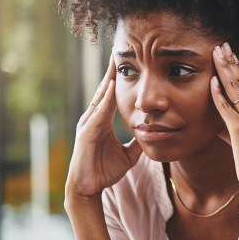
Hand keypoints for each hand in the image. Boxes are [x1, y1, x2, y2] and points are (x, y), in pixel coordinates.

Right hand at [66, 59, 143, 199]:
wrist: (88, 189)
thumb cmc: (104, 171)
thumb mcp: (129, 155)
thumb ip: (138, 143)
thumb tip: (153, 136)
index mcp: (102, 121)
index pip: (111, 95)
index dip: (118, 79)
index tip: (127, 62)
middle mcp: (93, 118)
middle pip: (104, 90)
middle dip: (111, 72)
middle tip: (118, 50)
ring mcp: (88, 125)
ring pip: (100, 97)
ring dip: (109, 79)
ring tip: (116, 61)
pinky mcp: (86, 134)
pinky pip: (98, 113)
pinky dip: (105, 99)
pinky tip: (112, 87)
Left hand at [210, 43, 238, 196]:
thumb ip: (233, 129)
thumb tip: (220, 124)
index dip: (238, 68)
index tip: (230, 55)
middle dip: (231, 61)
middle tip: (221, 45)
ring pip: (236, 89)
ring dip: (224, 69)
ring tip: (215, 54)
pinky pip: (227, 107)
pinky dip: (218, 94)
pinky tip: (212, 81)